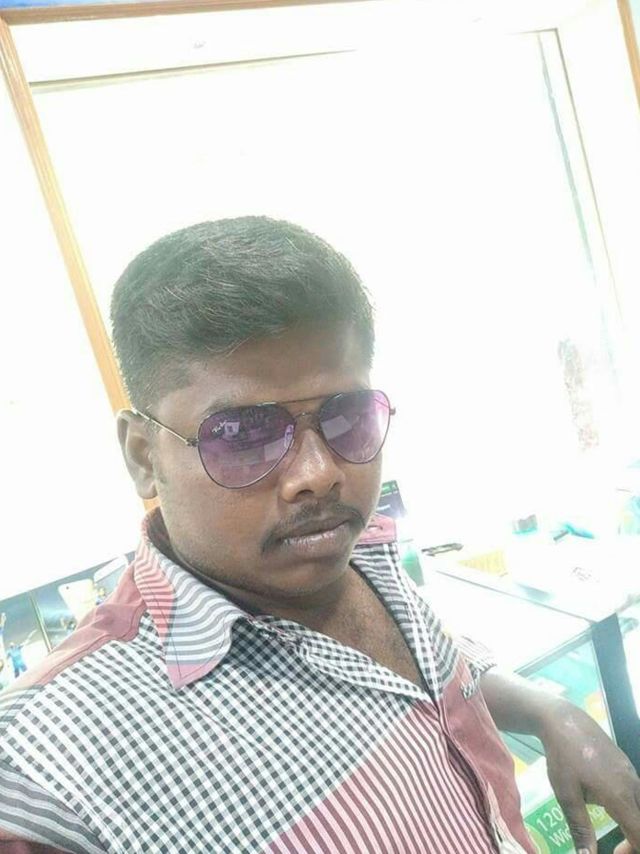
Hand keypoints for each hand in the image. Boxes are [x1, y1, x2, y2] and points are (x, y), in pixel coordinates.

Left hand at [539, 699, 639, 853]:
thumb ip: (580, 828)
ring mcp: (632, 773)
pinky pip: (639, 795)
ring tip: (617, 835)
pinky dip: (633, 810)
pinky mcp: (627, 766)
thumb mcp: (566, 795)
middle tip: (616, 850)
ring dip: (635, 826)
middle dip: (634, 842)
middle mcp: (632, 785)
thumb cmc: (562, 758)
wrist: (564, 721)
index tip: (616, 853)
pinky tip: (614, 810)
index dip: (632, 850)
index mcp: (619, 796)